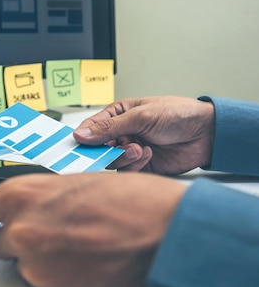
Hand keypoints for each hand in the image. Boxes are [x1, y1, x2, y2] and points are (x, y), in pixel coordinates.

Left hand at [0, 172, 185, 286]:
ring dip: (47, 262)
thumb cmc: (134, 202)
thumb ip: (40, 199)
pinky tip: (94, 270)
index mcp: (22, 197)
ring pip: (27, 267)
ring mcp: (36, 269)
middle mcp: (21, 233)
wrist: (173, 237)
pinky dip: (66, 283)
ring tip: (86, 251)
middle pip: (1, 244)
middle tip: (60, 235)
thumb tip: (27, 211)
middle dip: (23, 241)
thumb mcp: (75, 184)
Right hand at [73, 96, 214, 174]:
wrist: (207, 134)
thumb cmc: (178, 114)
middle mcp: (122, 133)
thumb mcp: (140, 116)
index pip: (92, 127)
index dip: (84, 135)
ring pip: (111, 161)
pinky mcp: (141, 166)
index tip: (79, 144)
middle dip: (105, 149)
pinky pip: (127, 171)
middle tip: (112, 148)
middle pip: (99, 147)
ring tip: (139, 149)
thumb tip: (82, 134)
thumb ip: (109, 127)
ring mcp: (131, 150)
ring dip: (123, 156)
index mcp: (119, 115)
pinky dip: (135, 165)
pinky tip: (148, 155)